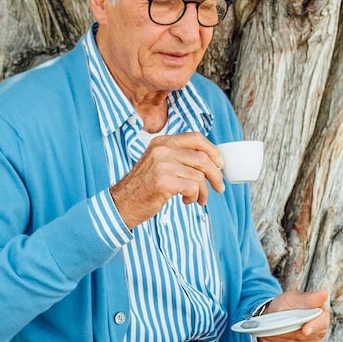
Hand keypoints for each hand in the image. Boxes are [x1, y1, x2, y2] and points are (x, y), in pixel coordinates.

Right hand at [110, 132, 224, 227]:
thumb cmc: (143, 187)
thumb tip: (210, 161)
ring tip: (197, 199)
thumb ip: (178, 157)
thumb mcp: (158, 163)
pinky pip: (193, 187)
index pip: (196, 138)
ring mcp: (162, 164)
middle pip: (202, 158)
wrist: (122, 203)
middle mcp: (162, 149)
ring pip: (199, 175)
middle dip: (216, 175)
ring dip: (203, 191)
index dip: (213, 150)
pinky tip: (186, 201)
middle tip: (219, 187)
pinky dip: (194, 197)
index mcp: (162, 142)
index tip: (220, 164)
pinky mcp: (164, 181)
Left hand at [258, 289, 329, 341]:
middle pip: (302, 336)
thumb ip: (308, 299)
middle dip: (285, 330)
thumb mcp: (294, 298)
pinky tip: (272, 341)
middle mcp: (320, 332)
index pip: (320, 323)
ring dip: (279, 338)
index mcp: (322, 315)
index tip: (305, 331)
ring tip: (269, 330)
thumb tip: (324, 294)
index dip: (312, 327)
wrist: (276, 318)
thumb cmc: (286, 306)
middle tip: (273, 324)